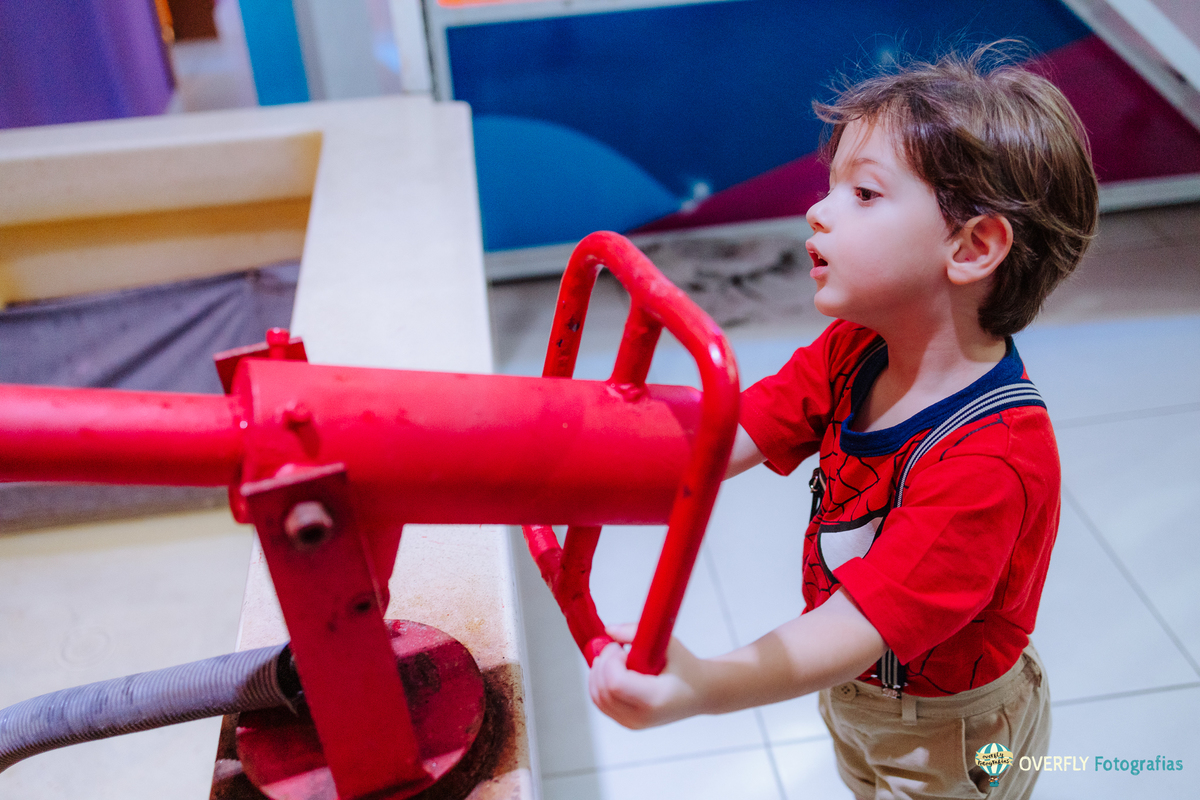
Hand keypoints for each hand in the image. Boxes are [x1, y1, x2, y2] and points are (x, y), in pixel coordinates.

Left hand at [587, 623, 708, 728]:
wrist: (701, 693)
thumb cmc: (687, 668)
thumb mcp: (670, 644)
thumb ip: (636, 633)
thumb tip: (609, 630)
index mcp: (655, 699)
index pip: (615, 683)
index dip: (611, 661)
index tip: (620, 647)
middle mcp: (642, 717)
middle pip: (603, 691)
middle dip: (603, 664)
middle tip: (616, 649)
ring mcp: (633, 724)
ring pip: (598, 698)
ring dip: (598, 674)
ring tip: (614, 658)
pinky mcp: (628, 723)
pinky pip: (602, 704)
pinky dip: (599, 684)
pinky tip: (611, 670)